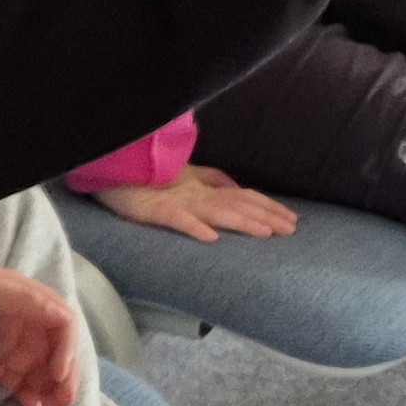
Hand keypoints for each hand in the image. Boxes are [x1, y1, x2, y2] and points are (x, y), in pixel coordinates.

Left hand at [0, 262, 85, 405]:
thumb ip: (26, 300)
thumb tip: (63, 315)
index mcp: (30, 302)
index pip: (62, 325)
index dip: (67, 350)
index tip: (57, 375)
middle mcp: (27, 323)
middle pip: (57, 350)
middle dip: (65, 376)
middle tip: (64, 402)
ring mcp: (11, 345)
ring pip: (43, 369)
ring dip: (52, 389)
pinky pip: (20, 381)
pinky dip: (30, 394)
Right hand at [93, 163, 300, 244]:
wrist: (112, 167)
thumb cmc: (149, 174)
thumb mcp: (186, 176)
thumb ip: (213, 180)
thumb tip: (238, 188)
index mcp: (205, 188)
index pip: (244, 197)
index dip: (269, 207)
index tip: (293, 220)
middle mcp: (196, 194)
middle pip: (238, 204)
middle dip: (266, 216)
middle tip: (291, 230)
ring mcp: (176, 201)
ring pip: (215, 211)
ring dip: (241, 221)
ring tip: (264, 233)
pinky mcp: (154, 210)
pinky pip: (176, 219)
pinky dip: (194, 227)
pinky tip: (211, 238)